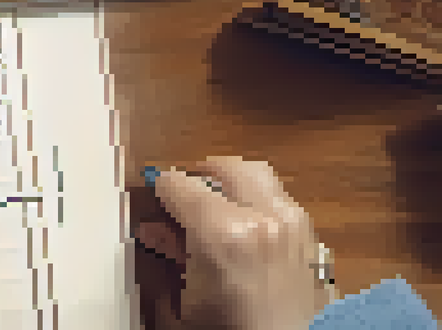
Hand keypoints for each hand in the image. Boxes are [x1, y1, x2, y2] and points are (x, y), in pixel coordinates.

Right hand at [137, 157, 336, 329]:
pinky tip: (245, 234)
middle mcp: (266, 218)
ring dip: (233, 188)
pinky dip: (259, 205)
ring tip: (216, 214)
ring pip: (259, 178)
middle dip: (201, 176)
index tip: (155, 203)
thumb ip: (170, 258)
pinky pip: (281, 203)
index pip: (179, 184)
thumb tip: (157, 232)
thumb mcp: (187, 303)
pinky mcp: (315, 240)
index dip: (160, 193)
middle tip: (184, 197)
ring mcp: (296, 226)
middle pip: (227, 166)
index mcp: (226, 233)